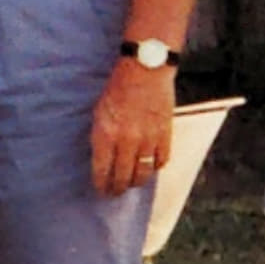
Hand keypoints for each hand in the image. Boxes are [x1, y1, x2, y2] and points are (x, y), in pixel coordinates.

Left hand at [90, 59, 173, 195]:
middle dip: (117, 189)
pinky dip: (155, 167)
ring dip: (136, 182)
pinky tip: (150, 168)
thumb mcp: (99, 112)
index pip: (102, 170)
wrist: (145, 70)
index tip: (101, 190)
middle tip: (115, 193)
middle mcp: (126, 140)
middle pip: (123, 177)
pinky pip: (161, 161)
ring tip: (132, 184)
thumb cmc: (117, 88)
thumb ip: (101, 137)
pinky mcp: (165, 135)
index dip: (101, 184)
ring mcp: (147, 139)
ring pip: (143, 173)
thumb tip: (102, 160)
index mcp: (105, 133)